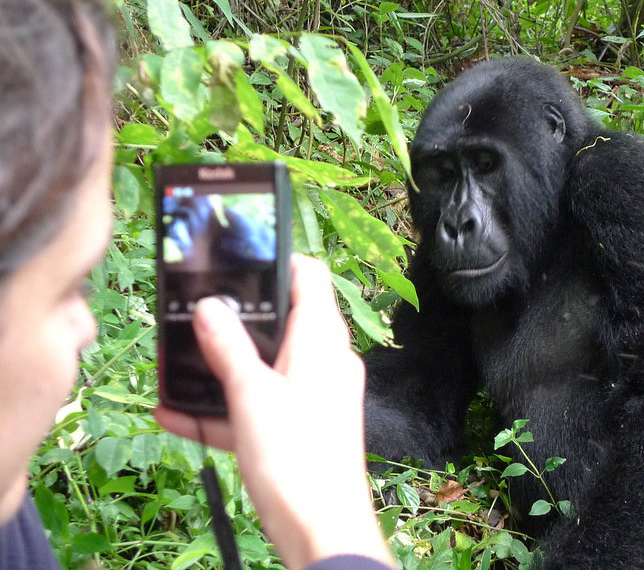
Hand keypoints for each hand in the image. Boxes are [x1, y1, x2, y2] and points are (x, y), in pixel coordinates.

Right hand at [155, 255, 393, 569]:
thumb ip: (229, 349)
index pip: (310, 277)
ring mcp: (314, 396)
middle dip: (236, 319)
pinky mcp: (300, 429)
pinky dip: (225, 409)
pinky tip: (175, 414)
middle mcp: (325, 362)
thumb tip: (211, 305)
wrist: (322, 531)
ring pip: (264, 368)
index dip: (278, 260)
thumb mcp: (252, 396)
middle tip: (192, 313)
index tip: (238, 257)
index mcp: (323, 341)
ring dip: (222, 368)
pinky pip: (259, 407)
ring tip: (175, 365)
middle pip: (282, 322)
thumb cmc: (297, 459)